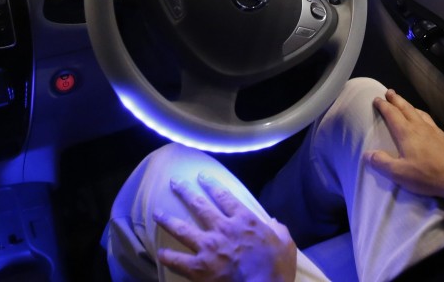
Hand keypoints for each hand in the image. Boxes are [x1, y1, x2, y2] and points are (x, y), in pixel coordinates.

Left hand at [153, 172, 296, 281]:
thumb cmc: (276, 267)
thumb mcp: (285, 243)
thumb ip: (278, 229)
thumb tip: (273, 222)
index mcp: (243, 220)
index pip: (224, 196)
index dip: (211, 184)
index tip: (201, 176)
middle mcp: (222, 228)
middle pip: (199, 206)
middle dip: (185, 192)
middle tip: (174, 182)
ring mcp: (208, 247)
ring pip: (182, 228)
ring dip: (168, 219)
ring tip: (157, 213)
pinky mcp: (198, 267)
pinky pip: (178, 260)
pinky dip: (168, 256)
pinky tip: (160, 252)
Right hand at [366, 89, 443, 209]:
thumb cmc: (426, 175)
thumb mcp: (398, 173)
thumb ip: (381, 162)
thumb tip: (367, 154)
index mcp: (406, 133)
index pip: (392, 114)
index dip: (383, 105)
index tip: (377, 99)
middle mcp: (420, 127)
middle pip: (406, 108)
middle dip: (397, 99)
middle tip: (390, 92)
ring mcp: (435, 130)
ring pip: (420, 113)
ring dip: (411, 106)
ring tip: (406, 104)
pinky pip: (432, 123)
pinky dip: (424, 118)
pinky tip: (426, 125)